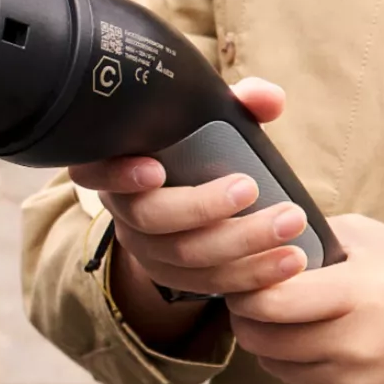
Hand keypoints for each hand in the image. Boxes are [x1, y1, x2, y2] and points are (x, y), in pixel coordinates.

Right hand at [73, 78, 313, 308]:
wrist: (192, 193)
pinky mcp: (177, 278)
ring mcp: (148, 249)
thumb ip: (239, 101)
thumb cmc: (196, 143)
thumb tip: (268, 99)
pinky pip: (209, 284)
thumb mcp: (210, 116)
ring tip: (290, 226)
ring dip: (242, 244)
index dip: (118, 173)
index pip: (93, 170)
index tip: (156, 169)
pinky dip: (252, 275)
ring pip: (186, 257)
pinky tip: (288, 261)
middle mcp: (124, 210)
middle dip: (203, 206)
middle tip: (251, 188)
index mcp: (116, 163)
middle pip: (151, 217)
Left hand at [226, 213, 383, 383]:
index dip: (247, 288)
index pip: (273, 300)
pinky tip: (306, 343)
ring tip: (276, 318)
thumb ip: (312, 236)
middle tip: (245, 298)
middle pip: (266, 339)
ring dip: (266, 344)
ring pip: (277, 367)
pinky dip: (292, 368)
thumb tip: (258, 236)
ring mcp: (356, 381)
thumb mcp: (368, 237)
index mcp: (356, 292)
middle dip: (246, 317)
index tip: (243, 273)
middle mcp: (354, 344)